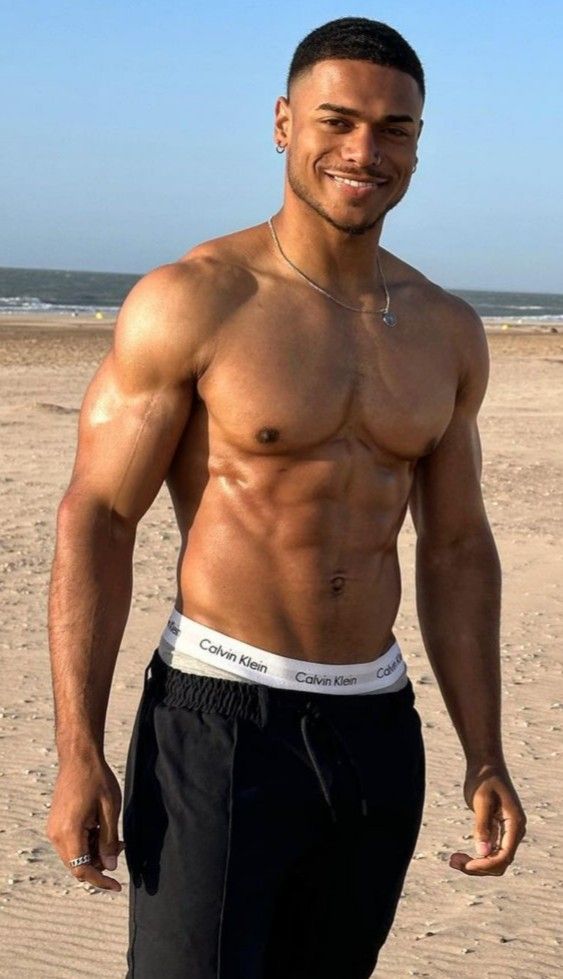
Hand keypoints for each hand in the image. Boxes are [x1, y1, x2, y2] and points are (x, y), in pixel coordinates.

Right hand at [47, 754, 123, 891]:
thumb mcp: (110, 809)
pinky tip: (102, 829)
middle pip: (77, 866)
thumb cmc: (96, 779)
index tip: (117, 886)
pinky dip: (87, 843)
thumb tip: (110, 867)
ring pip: (75, 856)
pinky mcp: (56, 824)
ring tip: (115, 837)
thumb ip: (109, 840)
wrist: (79, 757)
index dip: (100, 881)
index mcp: (69, 833)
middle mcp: (56, 835)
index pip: (82, 870)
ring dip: (95, 852)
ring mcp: (54, 829)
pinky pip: (71, 844)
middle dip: (100, 864)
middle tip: (121, 846)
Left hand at [449, 763, 525, 875]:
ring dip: (476, 865)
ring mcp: (507, 832)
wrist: (486, 765)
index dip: (486, 864)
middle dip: (478, 867)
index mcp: (515, 824)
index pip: (504, 856)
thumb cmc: (484, 779)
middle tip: (452, 861)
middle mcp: (515, 831)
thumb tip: (482, 852)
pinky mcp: (498, 831)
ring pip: (495, 860)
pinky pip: (490, 852)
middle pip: (500, 862)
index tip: (466, 866)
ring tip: (453, 861)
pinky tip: (459, 856)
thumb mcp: (480, 800)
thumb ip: (482, 826)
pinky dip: (476, 857)